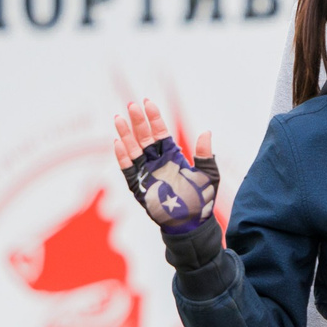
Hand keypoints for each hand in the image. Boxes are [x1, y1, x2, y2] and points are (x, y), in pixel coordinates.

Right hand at [110, 99, 216, 232]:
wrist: (192, 224)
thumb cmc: (201, 200)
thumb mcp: (208, 175)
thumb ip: (205, 155)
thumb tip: (206, 132)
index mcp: (172, 156)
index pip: (160, 132)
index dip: (154, 118)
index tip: (148, 103)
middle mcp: (157, 162)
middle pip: (144, 137)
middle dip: (138, 121)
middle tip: (131, 105)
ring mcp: (147, 173)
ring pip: (133, 150)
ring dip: (125, 135)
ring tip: (118, 118)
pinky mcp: (139, 187)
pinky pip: (129, 170)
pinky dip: (123, 158)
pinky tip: (118, 144)